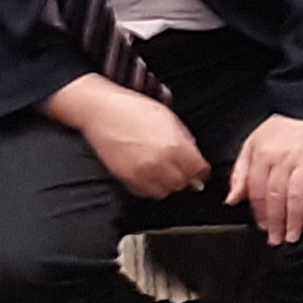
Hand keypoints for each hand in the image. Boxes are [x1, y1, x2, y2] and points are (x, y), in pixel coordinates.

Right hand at [48, 77, 209, 199]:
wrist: (102, 111)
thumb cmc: (135, 109)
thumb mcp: (169, 117)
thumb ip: (185, 139)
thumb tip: (194, 156)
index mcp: (175, 145)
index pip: (198, 169)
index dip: (201, 170)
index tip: (199, 169)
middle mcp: (160, 162)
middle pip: (182, 183)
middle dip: (185, 177)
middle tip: (181, 169)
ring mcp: (142, 173)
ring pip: (165, 191)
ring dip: (168, 184)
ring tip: (164, 172)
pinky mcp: (126, 179)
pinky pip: (145, 192)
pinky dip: (150, 187)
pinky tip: (149, 174)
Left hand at [222, 110, 302, 244]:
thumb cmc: (283, 127)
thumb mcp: (253, 143)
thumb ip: (241, 172)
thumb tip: (232, 199)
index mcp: (262, 154)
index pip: (257, 190)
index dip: (259, 212)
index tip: (262, 227)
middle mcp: (282, 158)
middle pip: (276, 196)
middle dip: (276, 222)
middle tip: (277, 239)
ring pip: (296, 194)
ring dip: (294, 218)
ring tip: (294, 235)